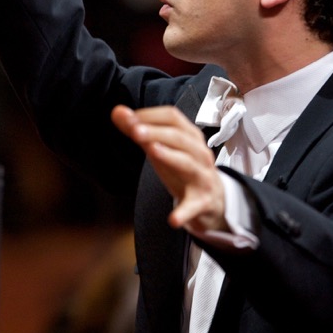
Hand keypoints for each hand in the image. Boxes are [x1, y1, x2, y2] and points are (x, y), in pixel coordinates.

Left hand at [111, 104, 227, 233]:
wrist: (215, 201)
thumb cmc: (184, 169)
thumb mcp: (162, 149)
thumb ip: (140, 131)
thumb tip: (117, 112)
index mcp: (190, 137)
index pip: (173, 118)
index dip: (150, 115)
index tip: (129, 118)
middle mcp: (199, 153)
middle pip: (179, 137)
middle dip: (156, 132)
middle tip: (135, 130)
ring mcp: (202, 177)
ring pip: (188, 163)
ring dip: (169, 156)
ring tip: (152, 151)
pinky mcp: (202, 202)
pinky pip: (193, 206)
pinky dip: (184, 212)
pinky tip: (173, 219)